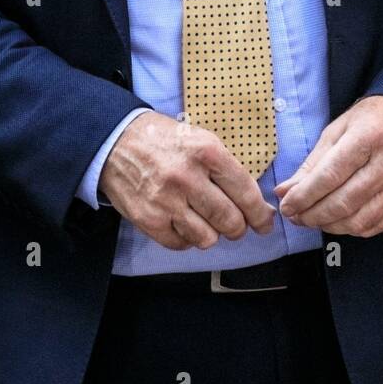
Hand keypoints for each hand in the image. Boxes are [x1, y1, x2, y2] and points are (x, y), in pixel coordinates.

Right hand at [98, 109, 276, 249]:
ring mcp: (166, 201)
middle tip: (238, 227)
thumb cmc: (166, 141)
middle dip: (239, 228)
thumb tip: (257, 202)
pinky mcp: (148, 219)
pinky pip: (180, 244)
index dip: (259, 213)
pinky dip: (187, 239)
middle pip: (229, 220)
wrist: (117, 142)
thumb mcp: (202, 140)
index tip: (265, 222)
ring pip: (207, 238)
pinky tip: (185, 224)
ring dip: (213, 234)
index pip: (245, 192)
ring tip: (208, 223)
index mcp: (207, 152)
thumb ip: (227, 168)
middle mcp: (187, 177)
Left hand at [273, 94, 382, 237]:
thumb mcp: (340, 128)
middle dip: (312, 215)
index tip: (286, 205)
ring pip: (358, 220)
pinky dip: (351, 228)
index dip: (304, 196)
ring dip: (329, 225)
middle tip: (296, 216)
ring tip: (314, 219)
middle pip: (343, 202)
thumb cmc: (376, 119)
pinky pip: (375, 225)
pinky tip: (338, 221)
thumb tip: (285, 191)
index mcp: (369, 136)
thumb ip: (313, 162)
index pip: (330, 175)